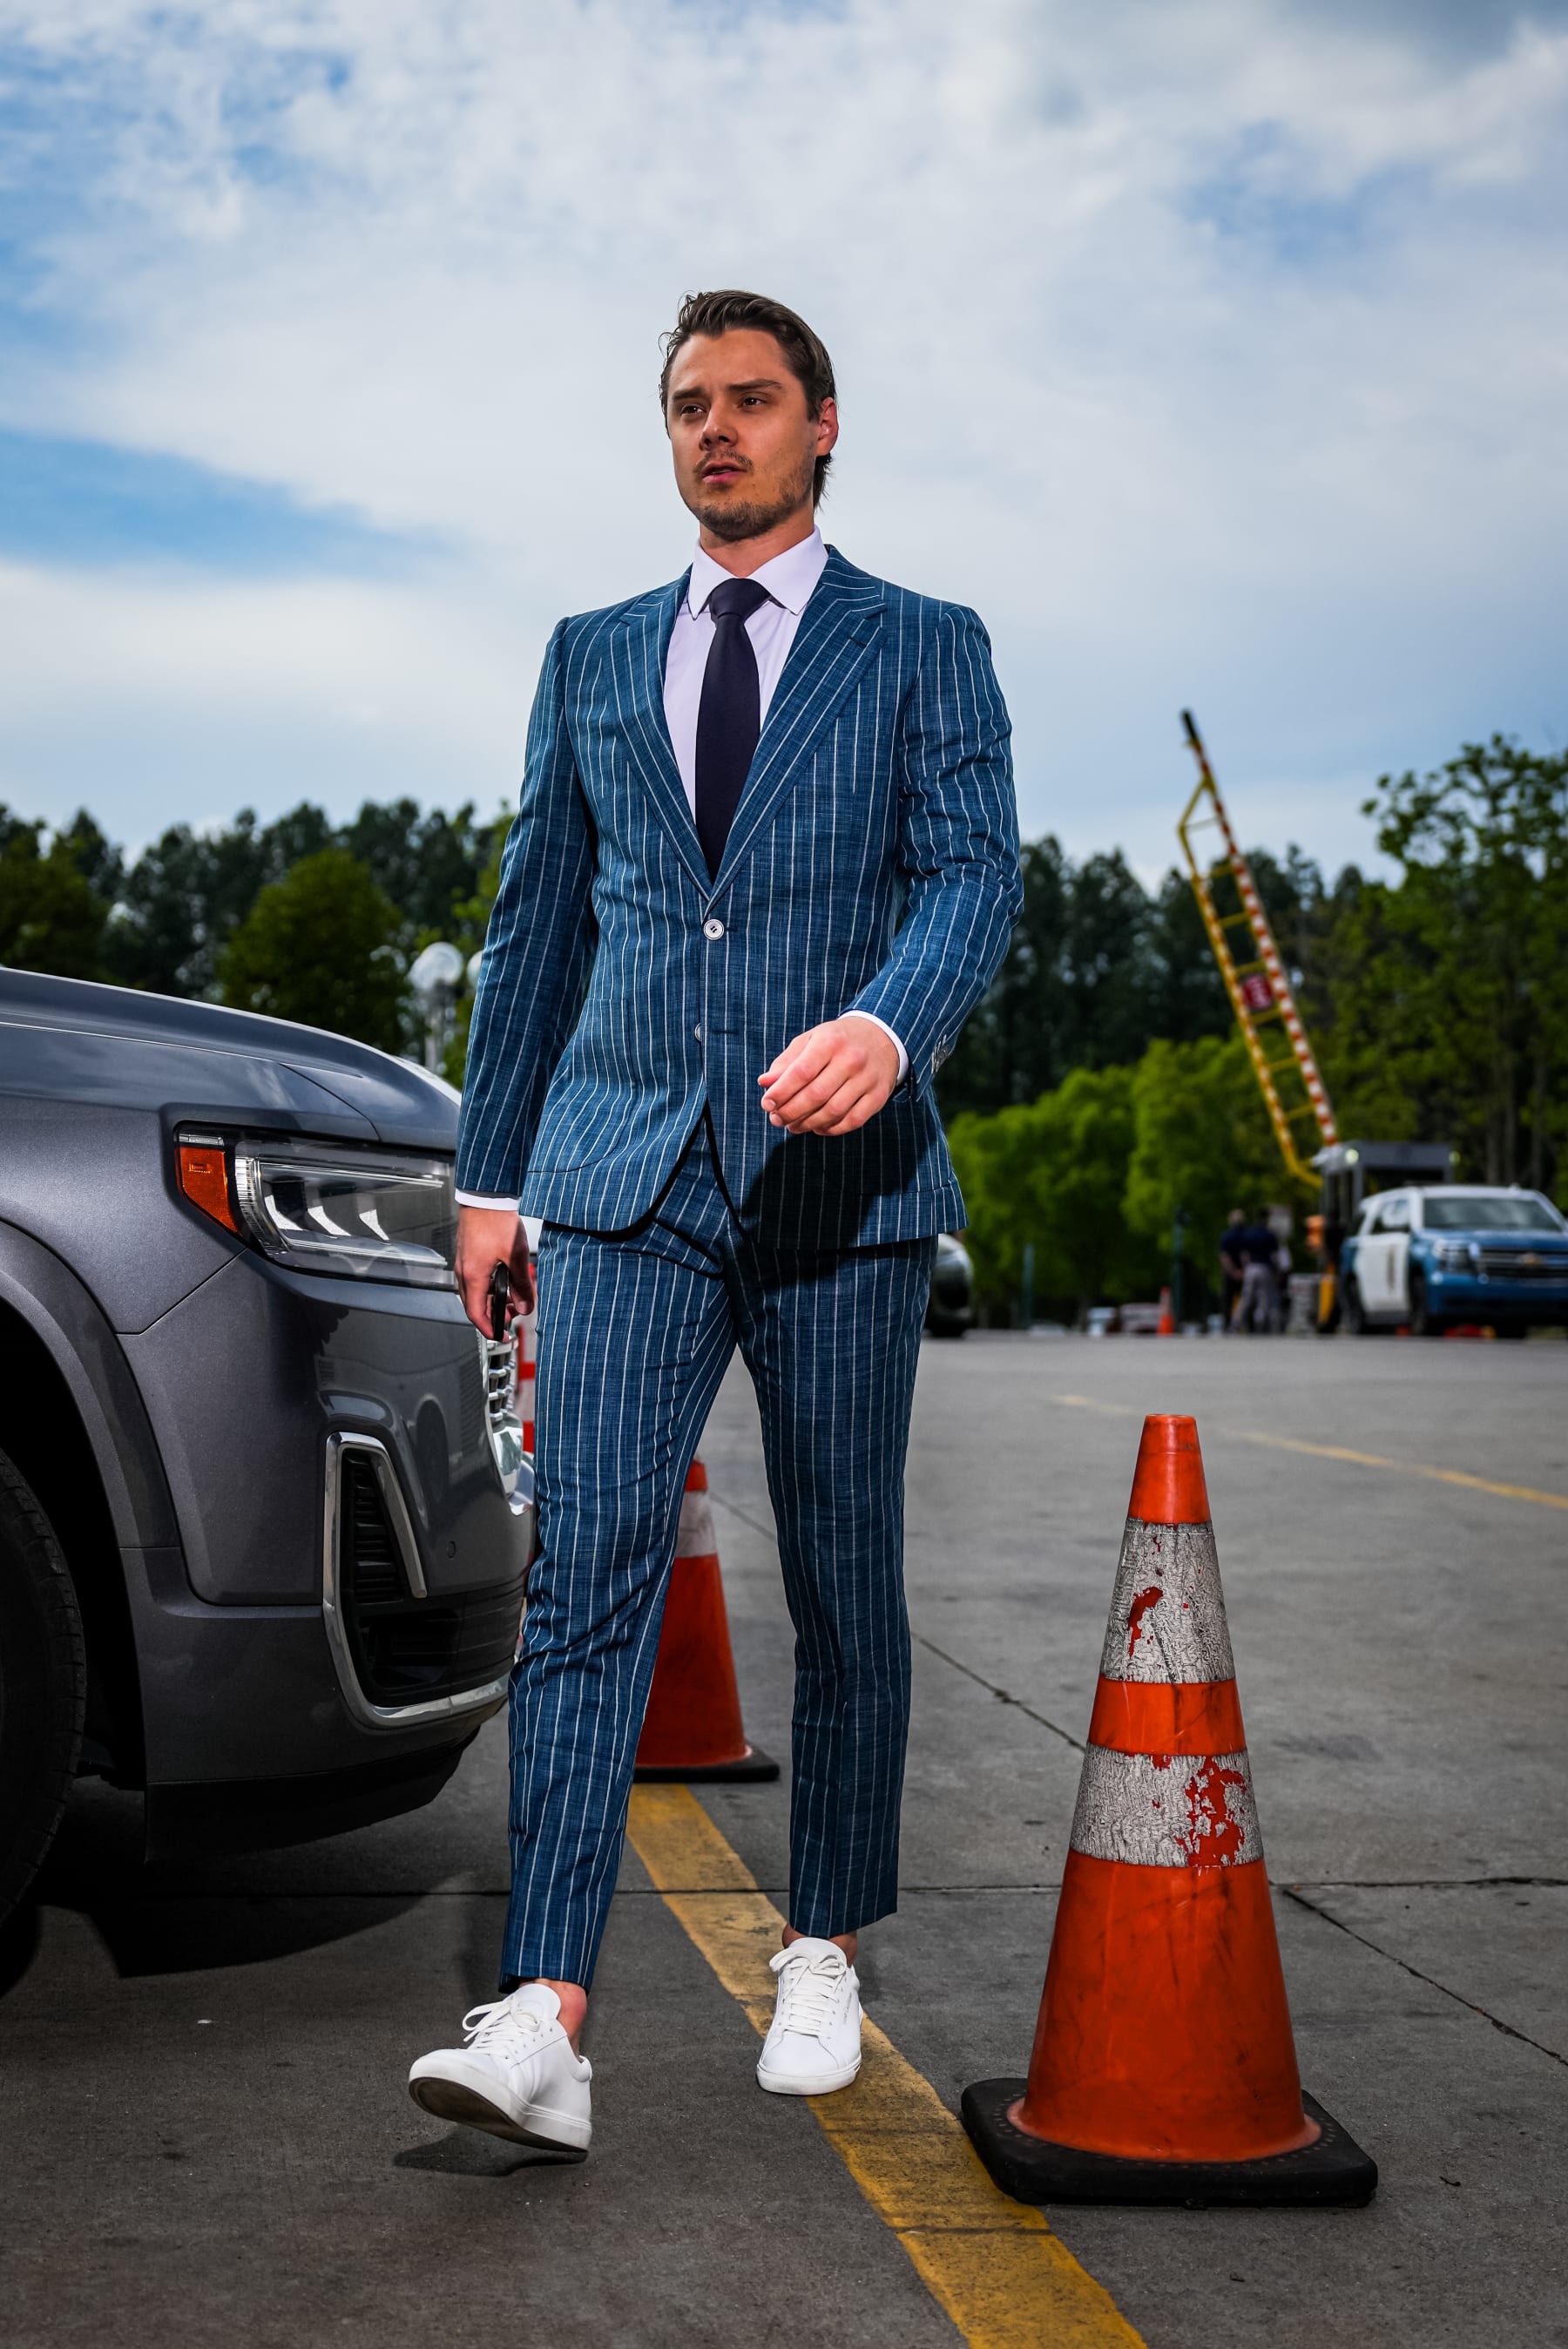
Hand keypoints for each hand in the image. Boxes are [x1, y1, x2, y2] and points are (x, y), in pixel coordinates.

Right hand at [455, 1205, 534, 1334]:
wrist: (485, 1196)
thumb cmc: (496, 1221)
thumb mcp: (516, 1256)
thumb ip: (521, 1284)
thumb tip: (525, 1306)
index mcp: (473, 1276)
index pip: (476, 1314)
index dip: (489, 1328)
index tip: (500, 1336)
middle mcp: (464, 1272)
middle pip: (475, 1305)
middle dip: (493, 1314)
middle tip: (511, 1315)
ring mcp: (464, 1263)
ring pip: (475, 1292)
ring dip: (492, 1300)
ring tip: (512, 1298)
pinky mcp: (468, 1254)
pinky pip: (475, 1279)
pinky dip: (488, 1286)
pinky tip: (503, 1281)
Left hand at [757, 1016, 899, 1136]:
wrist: (881, 1035)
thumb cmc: (837, 1040)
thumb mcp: (811, 1040)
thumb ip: (786, 1062)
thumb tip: (765, 1083)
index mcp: (830, 1042)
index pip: (801, 1072)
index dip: (781, 1092)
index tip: (767, 1104)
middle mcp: (851, 1059)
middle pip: (816, 1095)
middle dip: (791, 1112)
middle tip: (777, 1120)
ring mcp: (867, 1079)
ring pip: (833, 1111)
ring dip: (808, 1124)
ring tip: (793, 1126)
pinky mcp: (879, 1095)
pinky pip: (853, 1120)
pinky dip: (832, 1129)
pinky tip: (818, 1127)